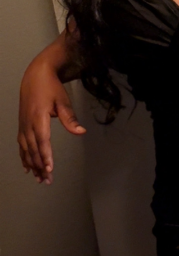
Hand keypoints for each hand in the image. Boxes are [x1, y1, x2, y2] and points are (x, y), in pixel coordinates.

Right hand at [18, 60, 85, 183]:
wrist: (35, 75)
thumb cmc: (50, 87)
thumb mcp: (63, 100)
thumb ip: (70, 118)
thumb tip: (81, 132)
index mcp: (38, 118)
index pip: (42, 141)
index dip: (45, 156)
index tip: (49, 169)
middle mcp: (28, 124)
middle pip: (34, 150)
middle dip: (40, 166)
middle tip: (47, 180)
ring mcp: (23, 125)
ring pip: (26, 150)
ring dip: (33, 165)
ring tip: (39, 179)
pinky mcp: (22, 125)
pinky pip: (21, 145)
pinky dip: (24, 157)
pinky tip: (27, 168)